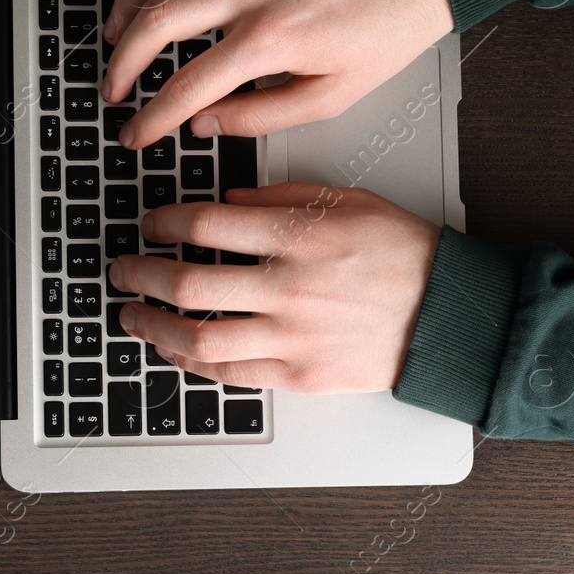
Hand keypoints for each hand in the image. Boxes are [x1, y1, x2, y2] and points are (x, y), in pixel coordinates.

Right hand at [101, 0, 453, 147]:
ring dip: (127, 1)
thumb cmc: (385, 31)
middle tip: (115, 88)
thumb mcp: (330, 97)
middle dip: (123, 64)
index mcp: (272, 39)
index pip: (189, 86)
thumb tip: (206, 125)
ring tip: (115, 31)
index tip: (136, 134)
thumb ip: (260, 118)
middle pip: (157, 23)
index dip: (153, 117)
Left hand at [106, 182, 440, 391]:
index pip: (206, 226)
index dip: (163, 222)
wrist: (452, 314)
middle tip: (122, 268)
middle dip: (140, 273)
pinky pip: (230, 374)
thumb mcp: (348, 200)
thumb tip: (224, 201)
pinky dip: (190, 361)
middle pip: (188, 283)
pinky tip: (171, 347)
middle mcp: (290, 288)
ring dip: (152, 324)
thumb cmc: (404, 254)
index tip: (150, 222)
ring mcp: (293, 337)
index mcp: (301, 236)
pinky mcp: (300, 375)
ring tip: (131, 313)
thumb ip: (281, 198)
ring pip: (198, 336)